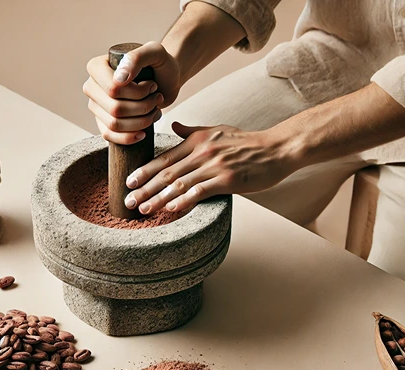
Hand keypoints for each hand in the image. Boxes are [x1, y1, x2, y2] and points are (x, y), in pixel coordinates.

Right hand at [82, 42, 180, 144]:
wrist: (167, 78)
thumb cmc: (160, 63)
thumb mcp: (154, 52)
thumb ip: (136, 58)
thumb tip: (119, 80)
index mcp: (96, 67)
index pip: (112, 89)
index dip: (136, 93)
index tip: (152, 86)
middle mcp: (92, 86)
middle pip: (114, 109)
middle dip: (142, 107)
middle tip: (157, 98)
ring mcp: (96, 105)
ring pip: (114, 124)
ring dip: (141, 121)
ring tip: (154, 110)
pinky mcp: (103, 122)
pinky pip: (109, 136)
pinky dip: (129, 137)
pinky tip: (143, 132)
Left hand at [124, 122, 301, 213]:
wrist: (276, 148)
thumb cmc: (247, 142)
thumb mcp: (217, 130)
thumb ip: (192, 132)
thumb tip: (173, 126)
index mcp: (196, 141)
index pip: (164, 158)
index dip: (144, 171)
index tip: (129, 182)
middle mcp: (202, 152)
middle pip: (166, 172)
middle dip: (144, 188)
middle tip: (128, 201)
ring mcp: (214, 165)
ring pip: (179, 183)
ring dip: (158, 198)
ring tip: (143, 209)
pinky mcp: (228, 179)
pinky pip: (200, 191)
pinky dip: (184, 200)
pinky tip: (171, 209)